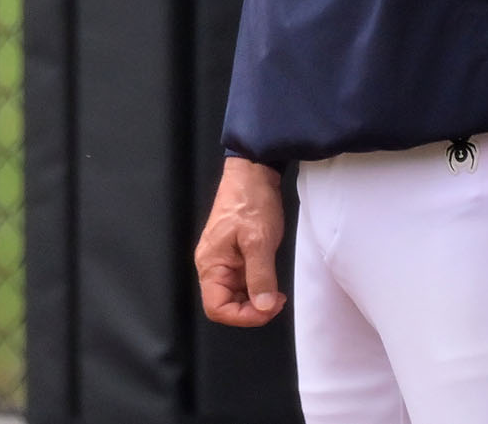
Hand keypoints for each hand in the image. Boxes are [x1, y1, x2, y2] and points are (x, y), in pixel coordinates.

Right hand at [194, 157, 287, 326]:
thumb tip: (263, 307)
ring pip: (236, 293)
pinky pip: (244, 279)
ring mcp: (225, 259)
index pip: (217, 308)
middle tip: (276, 302)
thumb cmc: (250, 199)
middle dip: (251, 309)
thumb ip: (260, 275)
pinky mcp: (237, 252)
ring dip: (256, 298)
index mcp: (211, 264)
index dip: (242, 316)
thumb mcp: (259, 239)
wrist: (255, 171)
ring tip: (276, 293)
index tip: (267, 310)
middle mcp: (214, 265)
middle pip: (226, 304)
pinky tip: (272, 280)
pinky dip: (258, 284)